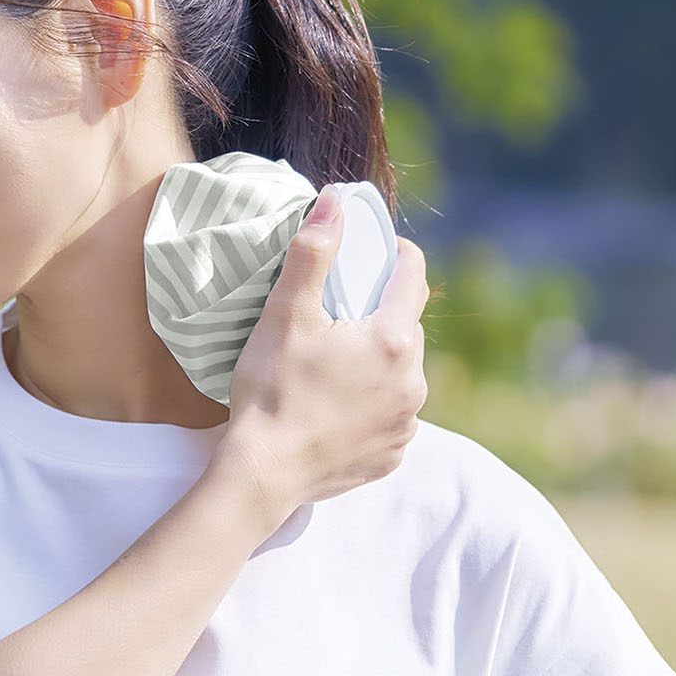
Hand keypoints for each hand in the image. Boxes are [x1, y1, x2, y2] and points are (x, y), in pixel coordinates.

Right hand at [214, 184, 431, 528]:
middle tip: (335, 315)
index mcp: (394, 339)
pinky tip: (335, 406)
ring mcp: (406, 422)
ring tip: (331, 365)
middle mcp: (414, 382)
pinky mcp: (392, 454)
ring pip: (400, 373)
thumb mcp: (286, 315)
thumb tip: (335, 202)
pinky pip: (391, 415)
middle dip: (378, 313)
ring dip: (376, 361)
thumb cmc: (271, 390)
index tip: (370, 252)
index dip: (393, 254)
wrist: (262, 474)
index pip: (412, 275)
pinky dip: (371, 404)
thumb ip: (313, 254)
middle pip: (406, 326)